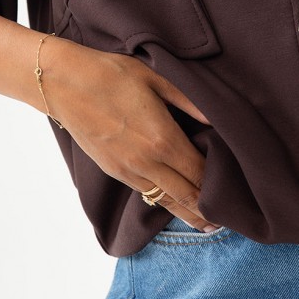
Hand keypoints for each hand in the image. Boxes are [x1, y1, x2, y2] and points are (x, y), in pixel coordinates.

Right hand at [39, 38, 220, 231]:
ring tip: (205, 224)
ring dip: (186, 213)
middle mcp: (147, 162)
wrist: (64, 84)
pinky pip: (145, 193)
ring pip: (165, 201)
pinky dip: (163, 202)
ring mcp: (128, 170)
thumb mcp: (157, 79)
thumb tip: (216, 120)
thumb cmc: (112, 74)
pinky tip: (172, 202)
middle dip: (206, 211)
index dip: (218, 188)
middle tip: (225, 222)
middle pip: (185, 196)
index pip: (199, 174)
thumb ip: (190, 102)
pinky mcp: (114, 171)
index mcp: (163, 139)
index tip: (234, 195)